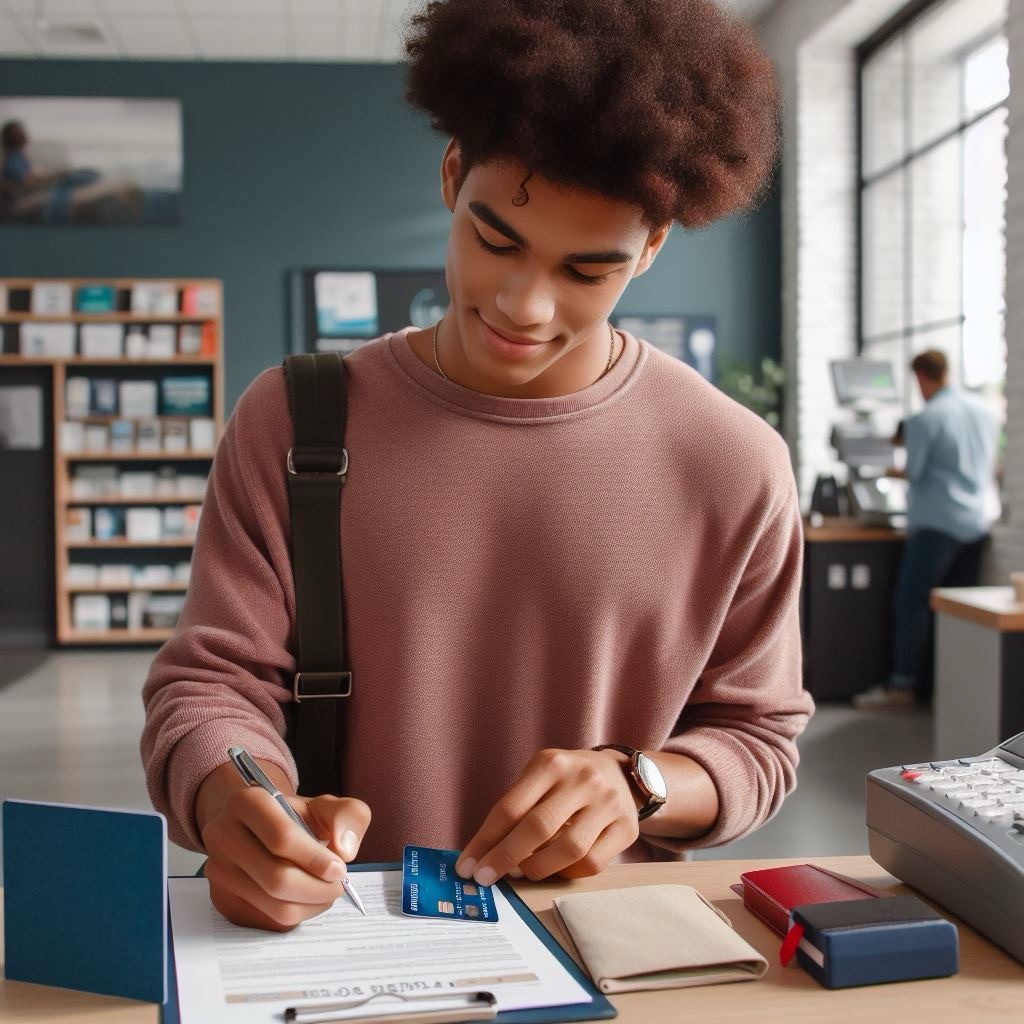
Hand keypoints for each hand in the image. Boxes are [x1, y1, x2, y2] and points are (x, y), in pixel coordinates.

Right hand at [197, 761, 370, 930]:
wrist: (259, 829)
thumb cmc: (294, 817)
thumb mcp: (325, 805)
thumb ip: (348, 816)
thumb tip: (345, 849)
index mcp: (246, 802)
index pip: (281, 838)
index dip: (316, 859)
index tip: (339, 868)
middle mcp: (223, 835)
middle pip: (277, 879)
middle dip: (318, 888)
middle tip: (338, 885)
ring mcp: (218, 871)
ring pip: (273, 906)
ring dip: (311, 905)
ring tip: (326, 891)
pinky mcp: (223, 900)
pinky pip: (269, 921)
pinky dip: (298, 914)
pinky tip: (306, 897)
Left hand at [455, 748, 638, 885]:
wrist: (621, 774)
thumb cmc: (567, 780)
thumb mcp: (540, 777)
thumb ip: (515, 808)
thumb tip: (482, 854)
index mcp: (551, 763)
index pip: (511, 807)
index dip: (485, 840)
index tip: (467, 866)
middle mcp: (582, 779)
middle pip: (537, 828)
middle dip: (505, 858)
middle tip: (485, 877)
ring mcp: (608, 803)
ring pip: (568, 850)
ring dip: (537, 868)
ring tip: (520, 872)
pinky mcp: (626, 828)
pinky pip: (592, 863)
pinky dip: (567, 873)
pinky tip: (555, 868)